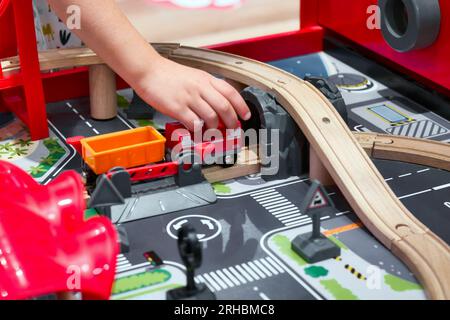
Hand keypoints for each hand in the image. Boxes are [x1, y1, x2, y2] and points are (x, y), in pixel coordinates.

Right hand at [134, 57, 250, 130]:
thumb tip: (217, 104)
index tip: (245, 115)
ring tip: (212, 132)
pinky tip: (196, 131)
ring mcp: (189, 98)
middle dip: (231, 121)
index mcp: (205, 79)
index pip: (230, 92)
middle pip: (224, 107)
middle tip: (231, 129)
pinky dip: (198, 130)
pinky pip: (194, 123)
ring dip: (214, 128)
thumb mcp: (193, 76)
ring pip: (211, 117)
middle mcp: (200, 87)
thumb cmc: (167, 74)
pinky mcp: (177, 108)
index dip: (241, 105)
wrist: (148, 70)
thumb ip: (205, 88)